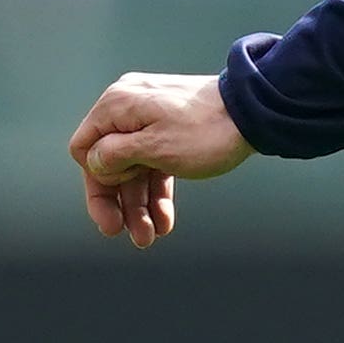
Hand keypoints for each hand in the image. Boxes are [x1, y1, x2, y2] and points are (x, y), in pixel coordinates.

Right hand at [68, 73, 254, 247]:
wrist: (258, 112)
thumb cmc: (206, 130)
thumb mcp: (154, 148)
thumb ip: (114, 156)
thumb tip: (92, 161)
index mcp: (116, 105)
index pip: (84, 149)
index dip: (96, 182)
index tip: (114, 204)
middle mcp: (129, 107)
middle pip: (110, 163)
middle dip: (118, 201)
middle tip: (122, 234)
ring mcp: (153, 117)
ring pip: (136, 167)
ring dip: (139, 203)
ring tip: (148, 237)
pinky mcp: (173, 128)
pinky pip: (156, 162)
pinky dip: (158, 189)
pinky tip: (163, 221)